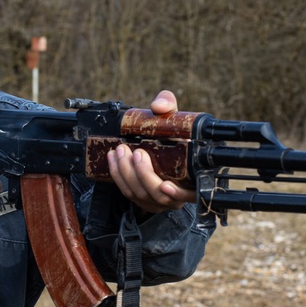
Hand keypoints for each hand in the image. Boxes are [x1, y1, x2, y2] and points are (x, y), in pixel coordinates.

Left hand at [107, 90, 196, 213]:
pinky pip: (127, 192)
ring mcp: (158, 201)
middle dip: (144, 175)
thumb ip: (168, 105)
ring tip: (121, 151)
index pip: (190, 194)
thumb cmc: (172, 134)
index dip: (177, 194)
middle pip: (158, 195)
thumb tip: (159, 106)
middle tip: (136, 153)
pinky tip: (113, 158)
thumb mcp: (174, 118)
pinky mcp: (142, 200)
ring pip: (140, 195)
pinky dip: (118, 175)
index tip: (165, 185)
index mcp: (192, 180)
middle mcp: (176, 195)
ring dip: (127, 173)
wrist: (159, 147)